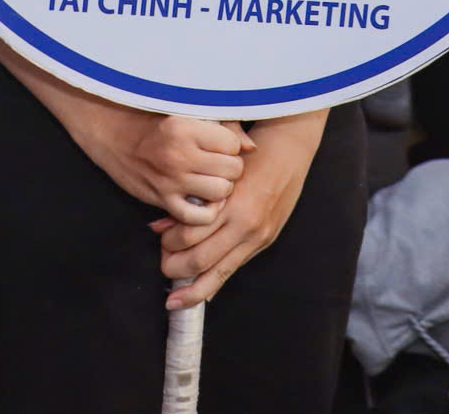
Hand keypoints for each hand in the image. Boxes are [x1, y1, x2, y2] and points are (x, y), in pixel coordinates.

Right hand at [71, 110, 248, 222]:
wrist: (113, 134)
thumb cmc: (154, 119)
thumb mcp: (187, 112)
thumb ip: (224, 126)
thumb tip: (252, 148)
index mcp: (187, 128)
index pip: (234, 145)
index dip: (231, 146)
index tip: (220, 145)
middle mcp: (180, 154)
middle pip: (232, 170)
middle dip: (230, 168)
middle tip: (219, 164)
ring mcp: (171, 179)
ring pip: (220, 193)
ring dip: (221, 189)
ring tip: (212, 181)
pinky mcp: (162, 198)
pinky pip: (196, 217)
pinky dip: (206, 213)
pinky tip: (203, 201)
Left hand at [155, 123, 307, 307]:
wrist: (289, 151)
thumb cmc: (250, 155)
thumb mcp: (219, 171)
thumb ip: (192, 200)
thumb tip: (158, 226)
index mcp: (231, 202)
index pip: (191, 233)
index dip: (169, 242)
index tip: (160, 239)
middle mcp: (245, 224)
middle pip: (200, 259)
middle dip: (175, 268)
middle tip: (163, 266)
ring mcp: (257, 237)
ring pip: (217, 275)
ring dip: (192, 288)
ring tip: (176, 296)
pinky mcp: (264, 243)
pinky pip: (233, 270)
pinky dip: (213, 285)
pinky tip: (198, 296)